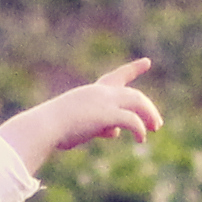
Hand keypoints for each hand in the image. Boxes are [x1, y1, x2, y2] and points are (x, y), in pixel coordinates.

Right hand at [1, 57, 161, 165]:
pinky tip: (141, 139)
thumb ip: (100, 126)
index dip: (133, 69)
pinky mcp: (106, 115)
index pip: (116, 77)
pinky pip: (131, 120)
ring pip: (137, 103)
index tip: (147, 62)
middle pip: (134, 95)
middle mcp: (101, 93)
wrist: (45, 127)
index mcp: (93, 93)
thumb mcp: (81, 125)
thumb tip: (116, 132)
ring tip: (154, 129)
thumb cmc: (56, 129)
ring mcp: (104, 102)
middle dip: (148, 108)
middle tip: (157, 124)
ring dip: (148, 116)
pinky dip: (139, 129)